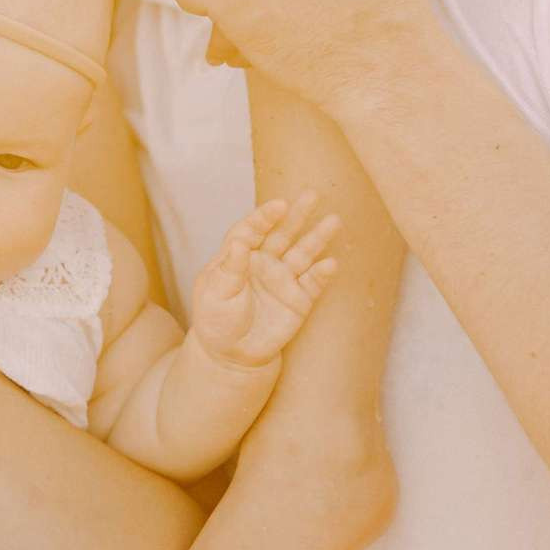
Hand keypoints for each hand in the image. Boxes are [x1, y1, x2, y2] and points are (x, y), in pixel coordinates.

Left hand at [189, 194, 342, 369]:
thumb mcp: (216, 294)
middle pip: (282, 233)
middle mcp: (264, 262)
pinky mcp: (298, 299)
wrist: (232, 355)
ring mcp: (283, 279)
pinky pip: (312, 283)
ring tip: (334, 222)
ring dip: (317, 238)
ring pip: (303, 253)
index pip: (252, 230)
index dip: (265, 217)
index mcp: (238, 256)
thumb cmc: (217, 320)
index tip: (279, 205)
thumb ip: (230, 269)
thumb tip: (239, 243)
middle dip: (297, 215)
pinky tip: (330, 263)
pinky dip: (322, 274)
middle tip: (312, 195)